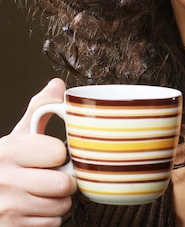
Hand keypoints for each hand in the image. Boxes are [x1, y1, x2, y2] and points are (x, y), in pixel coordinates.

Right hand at [0, 79, 76, 226]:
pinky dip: (48, 219)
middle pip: (64, 185)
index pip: (58, 153)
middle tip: (54, 177)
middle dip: (65, 182)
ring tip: (43, 192)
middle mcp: (4, 180)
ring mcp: (7, 208)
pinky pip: (52, 225)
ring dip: (59, 202)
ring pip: (61, 207)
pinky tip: (35, 208)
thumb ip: (38, 111)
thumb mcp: (16, 136)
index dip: (61, 155)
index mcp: (8, 152)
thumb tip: (58, 85)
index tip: (51, 156)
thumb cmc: (4, 164)